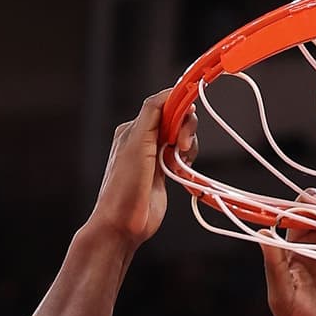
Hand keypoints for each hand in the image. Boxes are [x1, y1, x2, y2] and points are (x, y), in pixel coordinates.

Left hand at [85, 91, 197, 250]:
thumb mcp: (137, 141)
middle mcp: (144, 140)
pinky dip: (188, 160)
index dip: (179, 105)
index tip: (192, 107)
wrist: (123, 224)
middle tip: (181, 146)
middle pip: (176, 120)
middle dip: (184, 129)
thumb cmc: (123, 186)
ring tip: (178, 161)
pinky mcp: (166, 172)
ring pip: (183, 138)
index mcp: (133, 128)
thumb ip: (152, 112)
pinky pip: (184, 156)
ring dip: (187, 146)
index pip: (162, 105)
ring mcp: (156, 156)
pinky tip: (181, 169)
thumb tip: (171, 91)